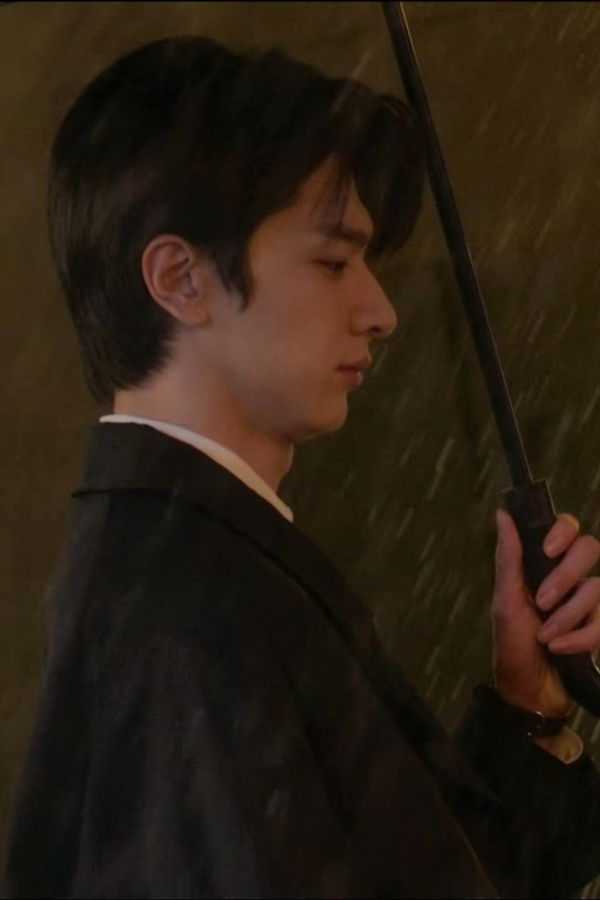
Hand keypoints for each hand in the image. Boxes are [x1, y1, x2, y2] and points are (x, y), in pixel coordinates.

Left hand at [492, 509, 599, 717]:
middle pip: (589, 549)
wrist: (528, 693)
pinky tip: (561, 649)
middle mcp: (568, 578)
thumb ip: (508, 558)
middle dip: (565, 576)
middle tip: (542, 601)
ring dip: (568, 615)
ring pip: (597, 587)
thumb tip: (502, 514)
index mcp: (541, 565)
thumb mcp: (505, 602)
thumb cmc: (511, 646)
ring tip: (546, 637)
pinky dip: (581, 637)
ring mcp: (586, 602)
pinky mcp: (598, 627)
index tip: (547, 551)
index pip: (567, 528)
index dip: (563, 531)